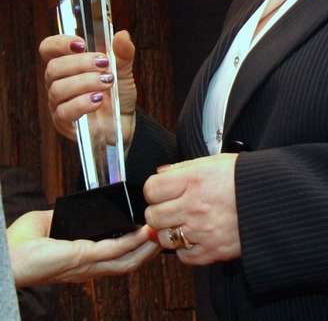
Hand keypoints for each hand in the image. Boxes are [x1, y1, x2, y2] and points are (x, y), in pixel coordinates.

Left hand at [7, 210, 158, 286]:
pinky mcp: (83, 256)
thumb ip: (66, 218)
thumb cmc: (19, 246)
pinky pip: (115, 249)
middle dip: (148, 251)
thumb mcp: (50, 225)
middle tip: (163, 234)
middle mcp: (87, 268)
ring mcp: (86, 264)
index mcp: (81, 261)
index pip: (115, 259)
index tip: (148, 234)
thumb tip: (77, 206)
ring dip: (146, 247)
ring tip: (159, 231)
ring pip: (127, 261)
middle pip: (128, 264)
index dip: (134, 249)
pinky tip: (143, 230)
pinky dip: (133, 240)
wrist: (7, 257)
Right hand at [40, 30, 136, 146]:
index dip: (59, 43)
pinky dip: (82, 103)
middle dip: (80, 63)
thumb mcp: (124, 71)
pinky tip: (99, 100)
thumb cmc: (118, 93)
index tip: (81, 44)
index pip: (48, 49)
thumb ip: (123, 53)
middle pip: (53, 68)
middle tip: (104, 64)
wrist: (124, 121)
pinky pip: (64, 111)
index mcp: (68, 64)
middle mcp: (58, 82)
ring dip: (85, 82)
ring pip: (58, 89)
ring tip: (108, 82)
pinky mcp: (63, 122)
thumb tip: (122, 35)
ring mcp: (58, 103)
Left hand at [144, 154, 239, 265]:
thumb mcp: (215, 162)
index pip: (151, 189)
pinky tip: (197, 235)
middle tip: (172, 207)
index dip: (155, 190)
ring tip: (186, 221)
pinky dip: (186, 248)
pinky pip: (183, 256)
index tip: (162, 191)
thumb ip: (184, 168)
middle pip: (153, 215)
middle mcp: (195, 205)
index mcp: (195, 179)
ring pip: (164, 238)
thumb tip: (160, 174)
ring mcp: (202, 231)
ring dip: (171, 231)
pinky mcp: (212, 251)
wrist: (274, 199)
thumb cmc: (246, 178)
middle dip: (159, 211)